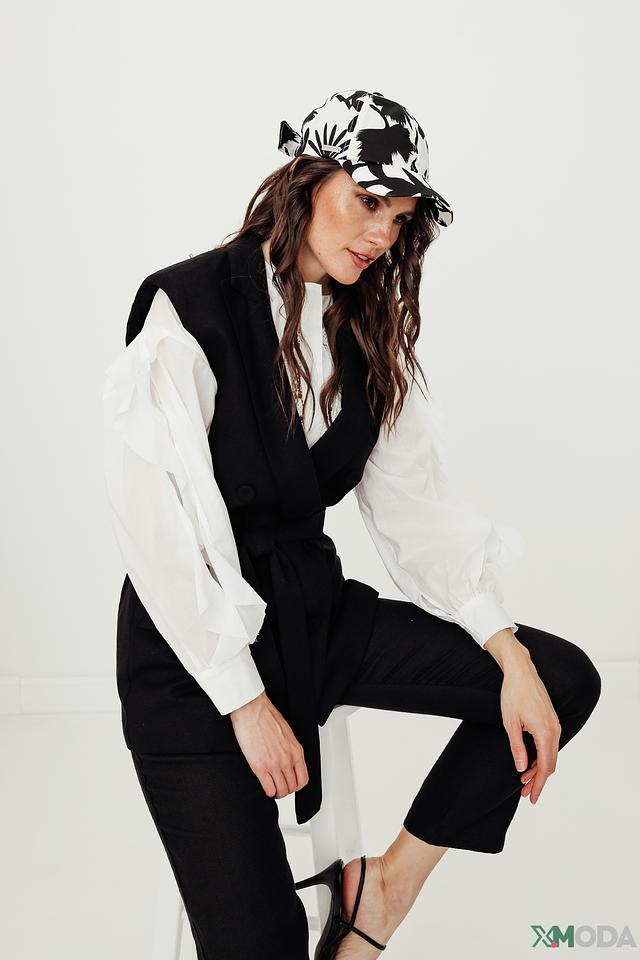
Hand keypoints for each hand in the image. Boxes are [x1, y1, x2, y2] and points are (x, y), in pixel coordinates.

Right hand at [229, 692, 308, 799]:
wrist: (252, 710)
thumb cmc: (267, 718)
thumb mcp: (287, 734)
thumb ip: (290, 750)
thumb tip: (289, 761)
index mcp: (296, 751)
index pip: (303, 779)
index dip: (296, 785)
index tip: (290, 783)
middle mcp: (288, 760)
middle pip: (292, 787)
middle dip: (285, 789)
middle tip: (279, 786)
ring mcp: (274, 764)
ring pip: (281, 791)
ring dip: (277, 792)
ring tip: (272, 788)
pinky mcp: (260, 767)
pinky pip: (269, 789)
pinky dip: (268, 791)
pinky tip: (265, 786)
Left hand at [497, 645, 561, 804]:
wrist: (521, 671)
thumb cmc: (513, 693)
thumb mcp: (510, 723)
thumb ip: (517, 747)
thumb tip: (521, 768)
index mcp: (545, 732)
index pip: (545, 766)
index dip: (538, 784)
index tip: (531, 797)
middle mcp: (554, 729)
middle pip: (550, 763)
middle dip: (538, 780)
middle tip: (526, 793)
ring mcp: (555, 724)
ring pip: (550, 754)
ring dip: (539, 769)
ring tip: (524, 780)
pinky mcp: (551, 720)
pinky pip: (550, 744)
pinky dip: (541, 756)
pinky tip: (531, 762)